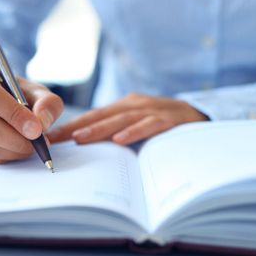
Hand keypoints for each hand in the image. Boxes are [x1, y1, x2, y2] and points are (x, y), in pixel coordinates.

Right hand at [0, 66, 63, 162]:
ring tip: (31, 147)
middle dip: (14, 138)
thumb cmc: (17, 94)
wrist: (1, 101)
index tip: (36, 129)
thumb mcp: (36, 91)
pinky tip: (19, 150)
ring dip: (12, 150)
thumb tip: (42, 122)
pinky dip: (6, 156)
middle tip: (37, 143)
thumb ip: (46, 102)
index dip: (13, 114)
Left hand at [47, 93, 207, 144]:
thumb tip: (87, 151)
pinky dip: (135, 132)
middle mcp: (137, 104)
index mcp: (126, 106)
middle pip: (103, 115)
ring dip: (100, 128)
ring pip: (122, 119)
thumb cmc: (164, 124)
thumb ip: (117, 133)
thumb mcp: (138, 125)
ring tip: (81, 138)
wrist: (203, 116)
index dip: (73, 125)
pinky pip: (151, 125)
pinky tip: (120, 140)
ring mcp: (154, 109)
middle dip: (78, 127)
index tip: (52, 137)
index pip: (94, 116)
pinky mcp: (171, 119)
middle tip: (57, 138)